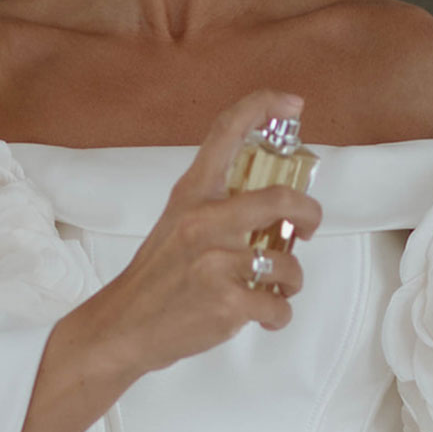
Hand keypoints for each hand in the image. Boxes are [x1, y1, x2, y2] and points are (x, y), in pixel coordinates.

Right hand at [87, 88, 323, 377]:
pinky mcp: (226, 303)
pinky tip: (261, 315)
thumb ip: (218, 208)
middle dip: (310, 215)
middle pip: (280, 200)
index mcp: (191, 195)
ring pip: (287, 265)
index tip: (291, 103)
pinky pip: (278, 306)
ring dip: (290, 281)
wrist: (123, 328)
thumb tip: (277, 209)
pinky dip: (278, 315)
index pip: (225, 132)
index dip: (262, 107)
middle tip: (308, 228)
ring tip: (273, 289)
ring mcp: (215, 262)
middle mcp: (203, 221)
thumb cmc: (156, 278)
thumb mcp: (176, 224)